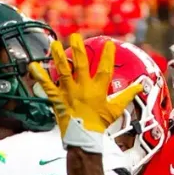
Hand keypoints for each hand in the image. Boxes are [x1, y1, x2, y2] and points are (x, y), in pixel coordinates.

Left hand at [28, 34, 141, 152]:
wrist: (83, 138)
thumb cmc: (99, 124)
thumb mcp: (116, 110)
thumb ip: (127, 95)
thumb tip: (139, 86)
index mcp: (98, 90)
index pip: (104, 69)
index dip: (107, 56)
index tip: (109, 43)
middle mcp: (83, 88)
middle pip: (81, 65)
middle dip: (79, 49)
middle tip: (75, 36)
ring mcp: (69, 93)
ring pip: (63, 71)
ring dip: (59, 57)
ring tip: (55, 44)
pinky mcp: (58, 99)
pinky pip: (47, 86)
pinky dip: (40, 76)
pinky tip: (33, 66)